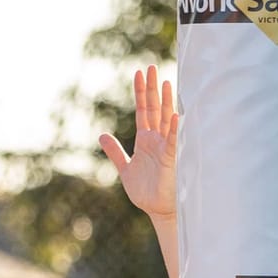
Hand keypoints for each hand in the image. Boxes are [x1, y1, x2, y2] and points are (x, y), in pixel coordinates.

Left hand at [100, 65, 178, 220]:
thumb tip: (102, 136)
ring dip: (166, 102)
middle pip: (155, 108)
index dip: (141, 92)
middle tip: (151, 68)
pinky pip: (174, 141)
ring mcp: (166, 147)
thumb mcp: (125, 169)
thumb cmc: (146, 192)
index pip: (143, 110)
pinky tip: (175, 115)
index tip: (139, 73)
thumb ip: (115, 152)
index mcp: (146, 140)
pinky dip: (175, 128)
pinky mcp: (172, 159)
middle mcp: (157, 139)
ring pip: (166, 119)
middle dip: (152, 89)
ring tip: (166, 82)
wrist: (158, 210)